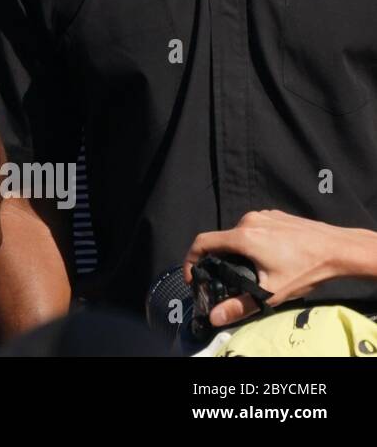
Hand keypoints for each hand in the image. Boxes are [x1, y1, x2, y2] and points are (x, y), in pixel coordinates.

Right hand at [184, 211, 359, 327]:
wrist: (340, 250)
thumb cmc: (306, 269)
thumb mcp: (272, 292)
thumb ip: (241, 304)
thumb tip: (215, 317)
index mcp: (243, 237)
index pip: (203, 242)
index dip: (191, 259)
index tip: (193, 276)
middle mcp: (249, 221)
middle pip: (222, 240)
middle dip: (220, 260)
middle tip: (228, 279)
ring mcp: (264, 216)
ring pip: (240, 234)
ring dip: (239, 251)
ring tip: (254, 270)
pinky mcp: (276, 216)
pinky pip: (256, 229)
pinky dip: (255, 242)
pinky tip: (271, 257)